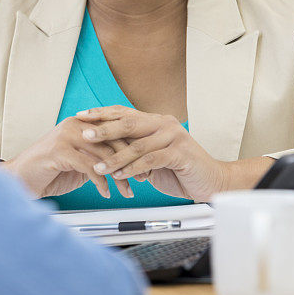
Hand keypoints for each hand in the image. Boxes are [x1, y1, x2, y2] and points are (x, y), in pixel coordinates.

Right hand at [2, 117, 133, 199]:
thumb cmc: (50, 171)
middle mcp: (75, 125)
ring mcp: (66, 136)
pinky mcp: (59, 151)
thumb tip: (126, 162)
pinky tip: (106, 193)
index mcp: (81, 123)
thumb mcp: (79, 161)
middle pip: (112, 141)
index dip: (132, 149)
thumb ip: (98, 156)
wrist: (20, 179)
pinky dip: (101, 181)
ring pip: (102, 155)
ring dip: (118, 176)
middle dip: (130, 162)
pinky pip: (88, 166)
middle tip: (142, 179)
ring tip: (126, 191)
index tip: (145, 166)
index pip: (114, 131)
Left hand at [76, 105, 227, 201]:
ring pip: (137, 144)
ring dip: (115, 157)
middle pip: (128, 122)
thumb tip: (105, 150)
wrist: (212, 181)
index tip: (82, 117)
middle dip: (103, 129)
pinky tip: (120, 175)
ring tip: (99, 166)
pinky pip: (150, 160)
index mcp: (155, 121)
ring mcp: (173, 136)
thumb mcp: (152, 158)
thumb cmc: (180, 170)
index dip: (102, 114)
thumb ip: (133, 151)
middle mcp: (164, 123)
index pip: (124, 113)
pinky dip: (133, 168)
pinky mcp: (180, 153)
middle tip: (85, 134)